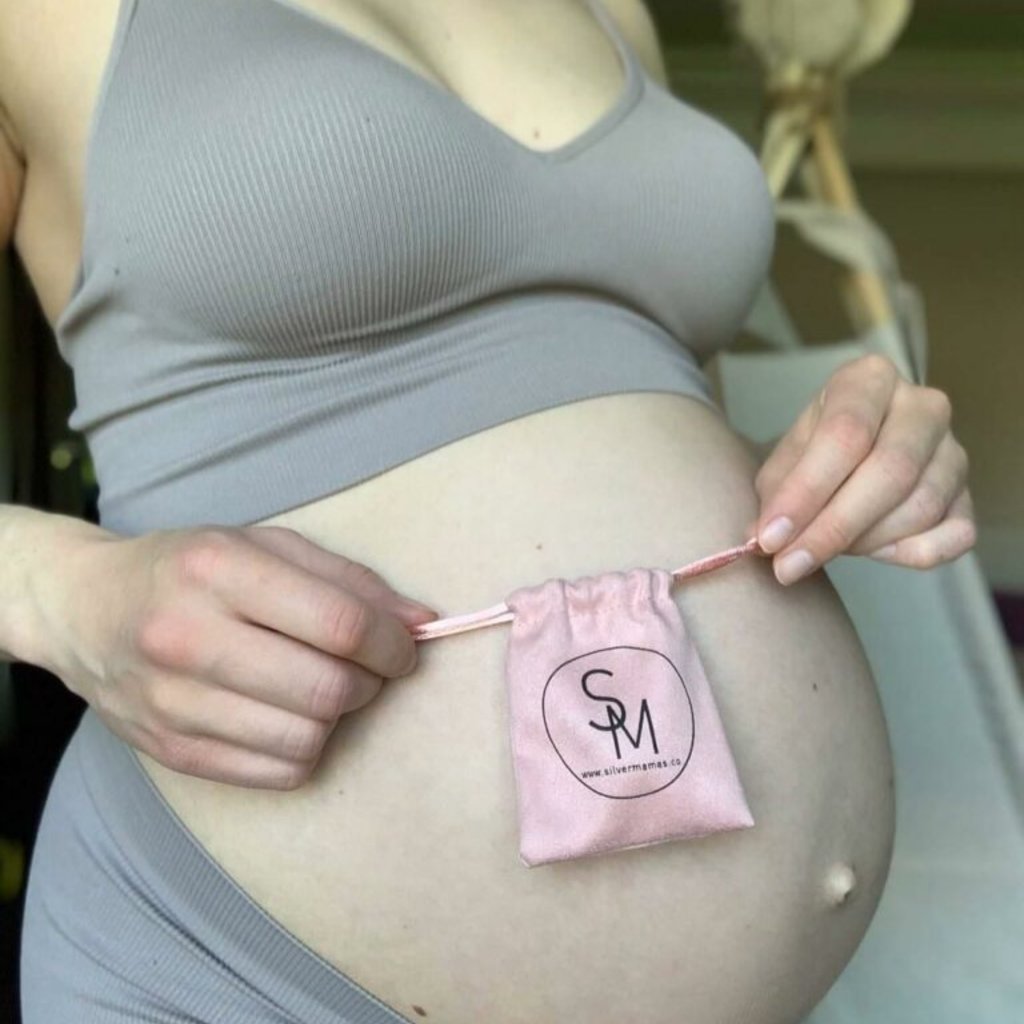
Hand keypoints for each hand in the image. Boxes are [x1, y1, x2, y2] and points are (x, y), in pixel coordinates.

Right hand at [43, 525, 438, 788]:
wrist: (81, 608)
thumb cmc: (188, 568)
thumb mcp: (266, 546)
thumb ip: (348, 580)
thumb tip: (421, 622)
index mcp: (218, 570)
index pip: (338, 624)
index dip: (391, 643)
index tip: (404, 646)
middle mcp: (187, 637)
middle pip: (327, 688)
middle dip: (369, 682)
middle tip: (365, 667)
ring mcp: (172, 702)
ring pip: (306, 739)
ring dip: (336, 717)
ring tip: (322, 687)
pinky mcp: (169, 751)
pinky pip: (275, 774)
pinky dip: (303, 750)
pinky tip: (289, 716)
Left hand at [745, 354, 976, 584]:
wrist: (850, 457)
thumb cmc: (815, 454)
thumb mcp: (785, 460)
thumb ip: (778, 495)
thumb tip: (769, 539)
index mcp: (870, 379)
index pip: (845, 434)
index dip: (806, 491)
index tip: (771, 538)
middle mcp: (923, 405)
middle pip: (891, 471)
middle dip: (834, 527)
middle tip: (790, 564)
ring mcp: (954, 450)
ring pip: (921, 507)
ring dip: (865, 541)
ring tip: (825, 546)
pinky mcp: (970, 495)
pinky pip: (955, 536)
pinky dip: (910, 554)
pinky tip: (874, 550)